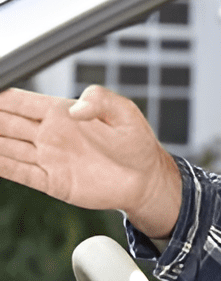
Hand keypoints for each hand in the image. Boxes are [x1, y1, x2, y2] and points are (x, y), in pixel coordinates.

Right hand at [0, 85, 181, 237]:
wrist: (147, 179)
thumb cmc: (137, 144)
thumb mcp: (125, 113)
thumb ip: (101, 99)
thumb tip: (75, 108)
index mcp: (61, 113)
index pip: (18, 101)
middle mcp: (49, 134)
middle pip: (4, 122)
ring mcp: (48, 157)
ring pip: (5, 147)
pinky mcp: (52, 181)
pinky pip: (18, 172)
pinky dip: (0, 166)